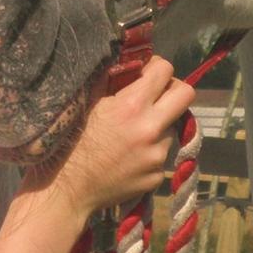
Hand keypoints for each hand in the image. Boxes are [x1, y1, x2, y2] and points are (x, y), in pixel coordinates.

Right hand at [22, 56, 195, 222]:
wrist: (66, 191)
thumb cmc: (69, 142)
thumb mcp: (86, 103)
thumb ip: (111, 80)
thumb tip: (128, 62)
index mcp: (132, 105)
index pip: (165, 70)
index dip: (155, 67)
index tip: (146, 73)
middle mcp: (151, 129)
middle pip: (187, 94)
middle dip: (173, 89)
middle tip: (156, 95)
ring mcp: (157, 156)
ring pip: (172, 127)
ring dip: (159, 125)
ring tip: (133, 133)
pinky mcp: (157, 177)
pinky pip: (162, 156)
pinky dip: (150, 151)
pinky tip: (128, 156)